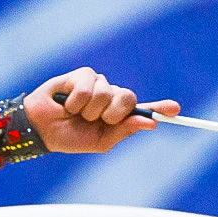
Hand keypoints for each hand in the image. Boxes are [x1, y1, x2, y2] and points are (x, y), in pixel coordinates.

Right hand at [24, 67, 179, 153]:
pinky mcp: (83, 75)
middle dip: (114, 113)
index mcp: (118, 115)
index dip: (159, 108)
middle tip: (97, 120)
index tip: (175, 110)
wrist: (42, 129)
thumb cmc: (70, 137)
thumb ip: (124, 131)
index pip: (142, 110)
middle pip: (128, 98)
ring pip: (107, 92)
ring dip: (90, 110)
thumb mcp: (100, 141)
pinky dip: (77, 100)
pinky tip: (67, 103)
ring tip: (76, 114)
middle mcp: (111, 97)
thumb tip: (150, 124)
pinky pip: (89, 85)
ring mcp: (98, 84)